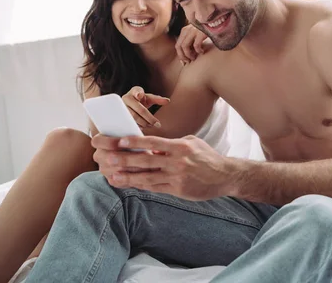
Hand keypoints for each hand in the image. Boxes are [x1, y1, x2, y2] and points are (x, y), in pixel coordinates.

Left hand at [93, 134, 236, 200]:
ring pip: (147, 177)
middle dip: (124, 159)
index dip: (135, 142)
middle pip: (145, 160)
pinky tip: (128, 184)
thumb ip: (172, 144)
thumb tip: (153, 146)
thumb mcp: (192, 143)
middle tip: (106, 158)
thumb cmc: (207, 157)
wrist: (225, 176)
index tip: (119, 141)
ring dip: (127, 176)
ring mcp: (177, 177)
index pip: (153, 142)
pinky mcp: (178, 190)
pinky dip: (140, 185)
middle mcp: (177, 162)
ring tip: (111, 175)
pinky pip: (155, 187)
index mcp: (180, 146)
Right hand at [122, 86, 169, 129]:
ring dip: (144, 123)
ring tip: (151, 126)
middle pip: (140, 109)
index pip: (136, 92)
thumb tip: (168, 101)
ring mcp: (120, 107)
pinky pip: (128, 122)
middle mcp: (126, 98)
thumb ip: (158, 99)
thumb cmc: (141, 101)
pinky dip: (136, 126)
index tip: (140, 95)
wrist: (128, 106)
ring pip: (133, 117)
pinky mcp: (119, 115)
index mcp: (134, 91)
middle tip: (157, 125)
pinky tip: (143, 128)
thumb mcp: (149, 99)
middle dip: (149, 118)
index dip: (138, 93)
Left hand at [175, 25, 211, 64]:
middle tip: (188, 62)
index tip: (185, 62)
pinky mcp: (201, 32)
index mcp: (185, 30)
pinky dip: (198, 51)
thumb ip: (191, 41)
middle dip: (182, 56)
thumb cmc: (207, 30)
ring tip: (194, 58)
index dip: (180, 55)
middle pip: (178, 46)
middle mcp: (187, 30)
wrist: (217, 21)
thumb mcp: (196, 34)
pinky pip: (196, 45)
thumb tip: (188, 53)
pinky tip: (202, 52)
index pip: (178, 45)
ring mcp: (194, 30)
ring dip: (189, 55)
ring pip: (184, 46)